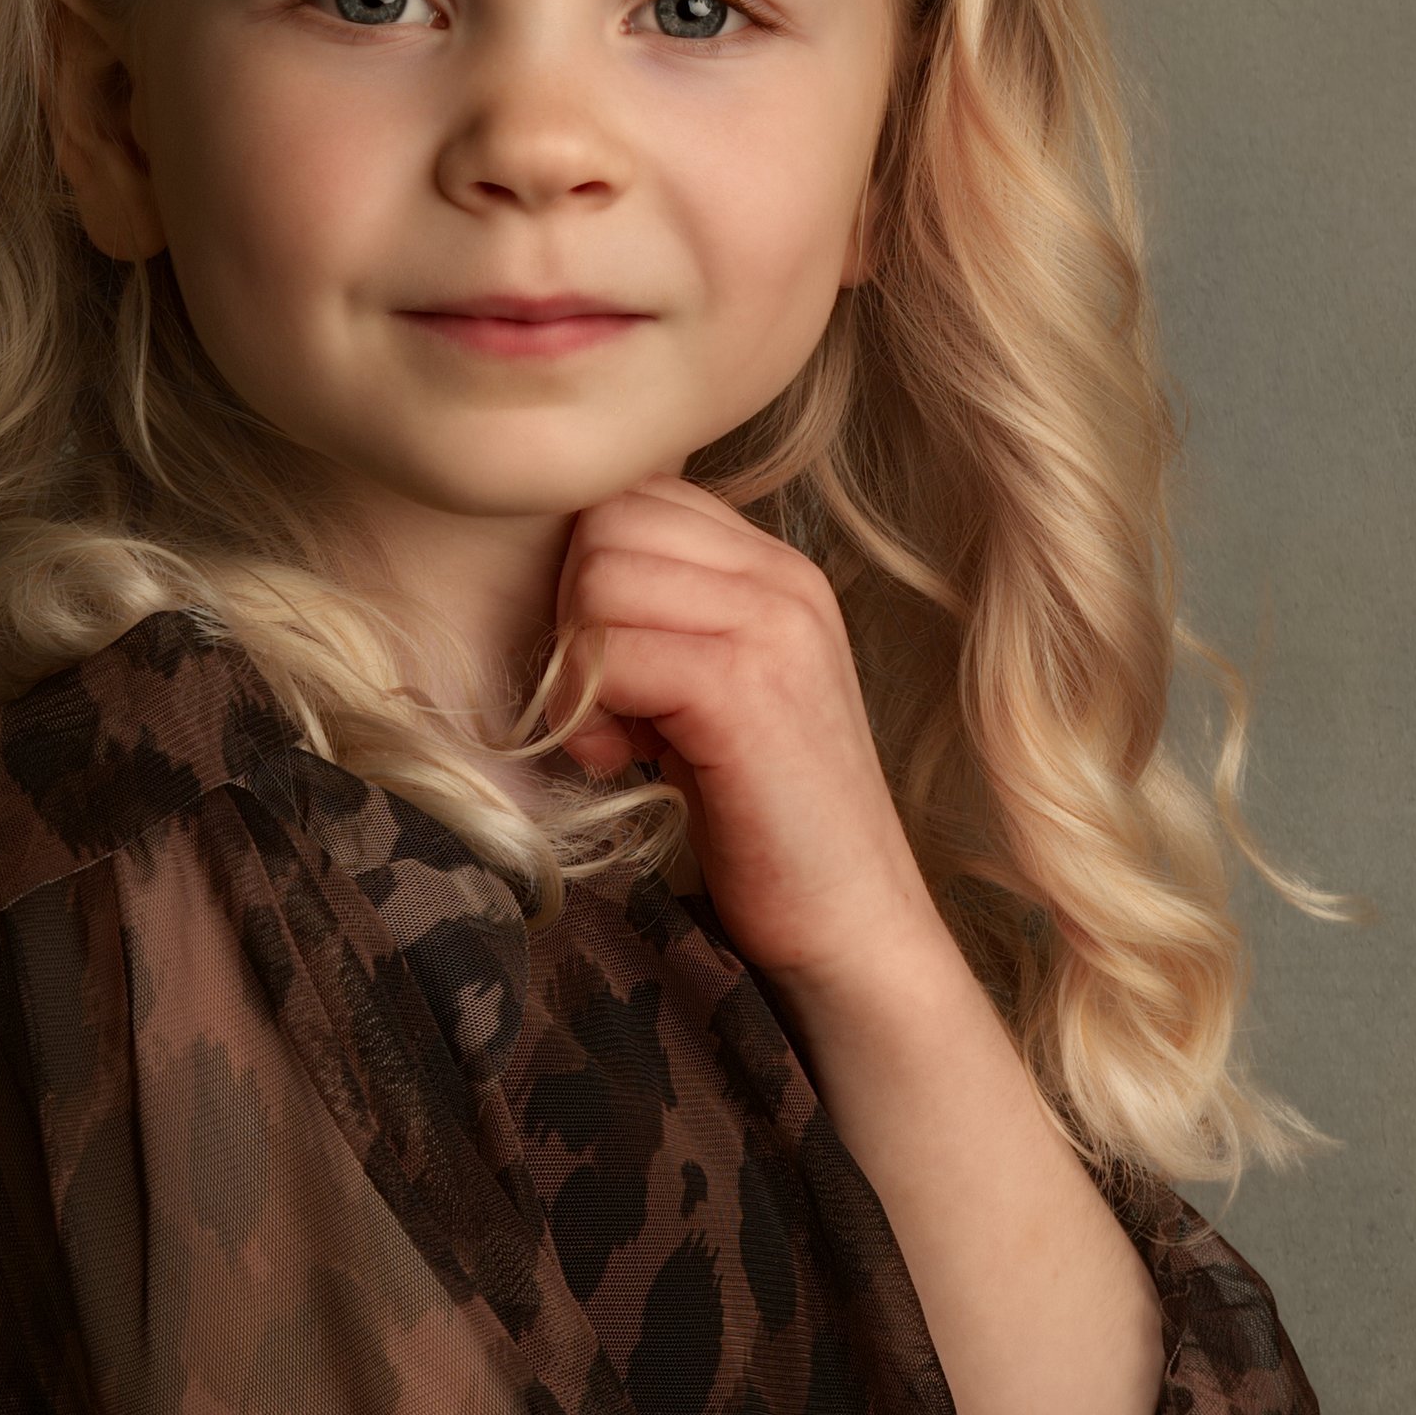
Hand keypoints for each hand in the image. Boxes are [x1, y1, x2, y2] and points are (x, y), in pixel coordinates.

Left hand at [552, 476, 938, 987]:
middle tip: (607, 705)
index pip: (636, 494)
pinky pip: (613, 652)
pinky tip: (628, 761)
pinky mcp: (745, 688)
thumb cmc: (768, 820)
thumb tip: (564, 581)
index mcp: (778, 569)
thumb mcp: (719, 693)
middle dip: (574, 613)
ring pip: (599, 576)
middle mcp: (784, 578)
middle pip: (606, 519)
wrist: (851, 921)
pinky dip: (592, 711)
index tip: (615, 670)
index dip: (591, 578)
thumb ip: (668, 621)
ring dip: (581, 665)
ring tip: (621, 737)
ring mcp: (773, 626)